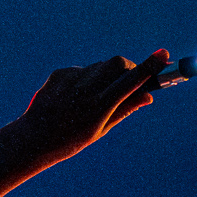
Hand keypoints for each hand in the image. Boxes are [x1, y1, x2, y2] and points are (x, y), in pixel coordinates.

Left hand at [15, 52, 171, 168]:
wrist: (33, 139)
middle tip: (132, 77)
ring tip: (93, 99)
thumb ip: (124, 109)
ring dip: (105, 76)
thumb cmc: (71, 140)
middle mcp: (86, 90)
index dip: (149, 67)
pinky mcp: (59, 73)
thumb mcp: (101, 129)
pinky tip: (72, 100)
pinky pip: (80, 71)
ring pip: (99, 67)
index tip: (163, 55)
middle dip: (128, 67)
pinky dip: (84, 81)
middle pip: (117, 63)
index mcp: (99, 108)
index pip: (130, 81)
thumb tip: (148, 95)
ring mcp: (71, 79)